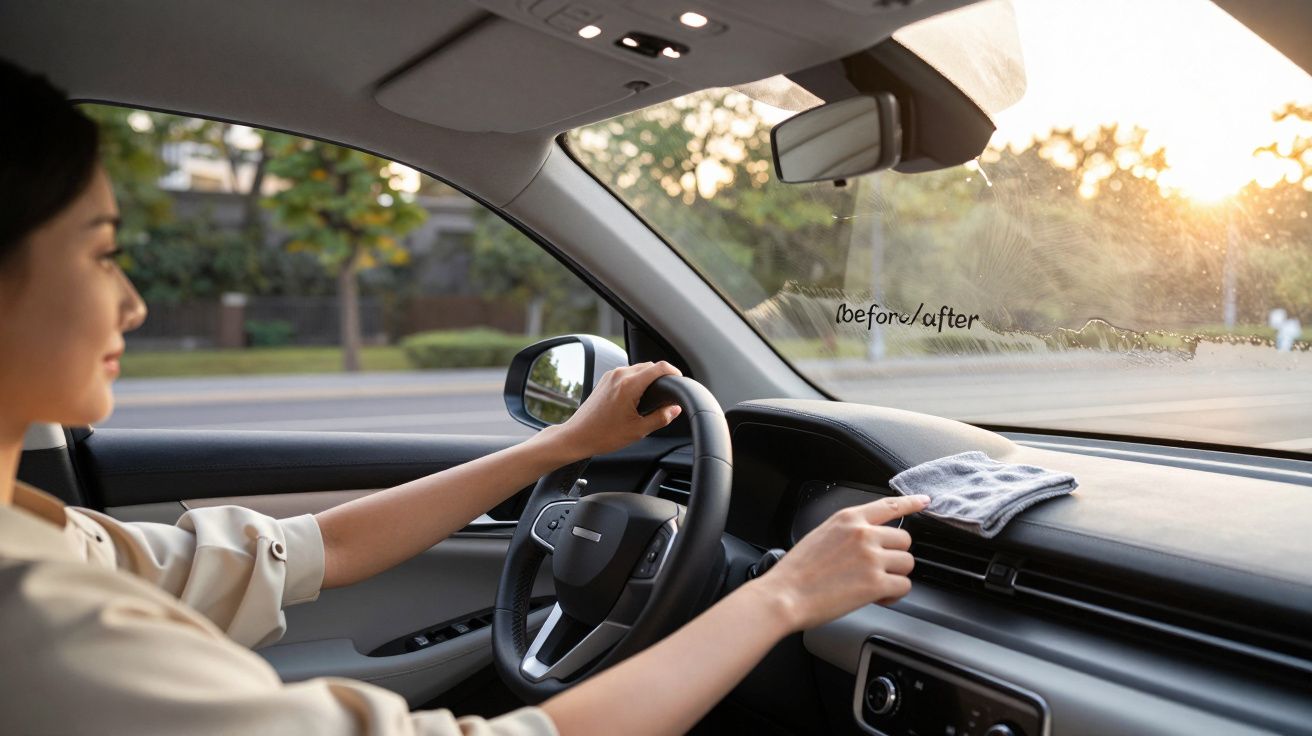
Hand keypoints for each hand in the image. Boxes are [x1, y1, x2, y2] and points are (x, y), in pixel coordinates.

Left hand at [549, 361, 683, 458]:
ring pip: (638, 368)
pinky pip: (627, 373)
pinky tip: (638, 397)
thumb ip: (661, 418)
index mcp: (629, 385)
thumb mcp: (638, 430)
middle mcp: (620, 375)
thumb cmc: (603, 435)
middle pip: (650, 366)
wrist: (577, 436)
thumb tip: (675, 409)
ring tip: (654, 396)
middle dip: (662, 376)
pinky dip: (637, 380)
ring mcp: (611, 376)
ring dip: (649, 378)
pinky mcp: (605, 380)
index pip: (659, 367)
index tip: (680, 381)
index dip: (674, 372)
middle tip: (668, 393)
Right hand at [755, 494, 930, 631]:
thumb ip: (848, 532)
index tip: (924, 501)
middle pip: (905, 540)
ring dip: (895, 576)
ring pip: (907, 564)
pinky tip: (877, 598)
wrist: (784, 595)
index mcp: (848, 519)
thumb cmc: (796, 572)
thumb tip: (868, 541)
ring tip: (874, 586)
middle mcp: (863, 534)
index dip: (911, 503)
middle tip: (877, 569)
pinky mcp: (876, 583)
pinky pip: (904, 586)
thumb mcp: (821, 535)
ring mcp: (871, 558)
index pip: (889, 505)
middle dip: (895, 556)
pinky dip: (893, 596)